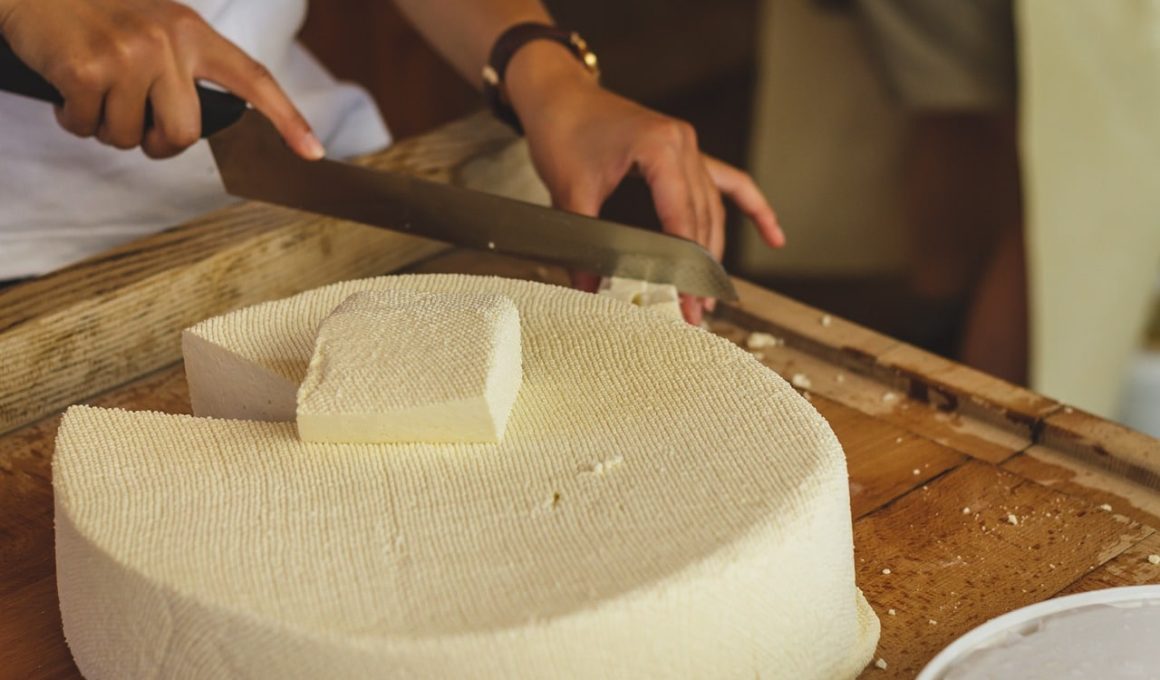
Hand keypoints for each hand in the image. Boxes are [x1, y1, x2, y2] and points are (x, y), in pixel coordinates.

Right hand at [0, 0, 321, 158]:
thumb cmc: (93, 14)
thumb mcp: (153, 27)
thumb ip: (183, 69)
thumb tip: (194, 127)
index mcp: (193, 32)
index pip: (253, 78)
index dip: (286, 118)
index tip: (313, 151)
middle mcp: (168, 41)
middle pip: (184, 133)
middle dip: (153, 141)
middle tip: (129, 117)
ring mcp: (129, 55)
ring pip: (129, 138)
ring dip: (104, 127)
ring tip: (91, 88)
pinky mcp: (89, 70)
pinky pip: (88, 127)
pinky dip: (72, 118)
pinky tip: (65, 84)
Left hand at [506, 42, 783, 324]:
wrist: (560, 94)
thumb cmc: (562, 130)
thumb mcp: (568, 190)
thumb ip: (582, 238)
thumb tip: (588, 286)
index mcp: (659, 148)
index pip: (682, 219)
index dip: (685, 266)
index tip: (684, 301)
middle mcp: (683, 144)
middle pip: (702, 218)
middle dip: (700, 270)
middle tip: (696, 311)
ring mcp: (689, 147)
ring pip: (713, 209)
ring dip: (714, 253)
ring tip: (711, 295)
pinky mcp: (686, 152)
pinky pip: (729, 182)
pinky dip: (752, 208)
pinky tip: (774, 235)